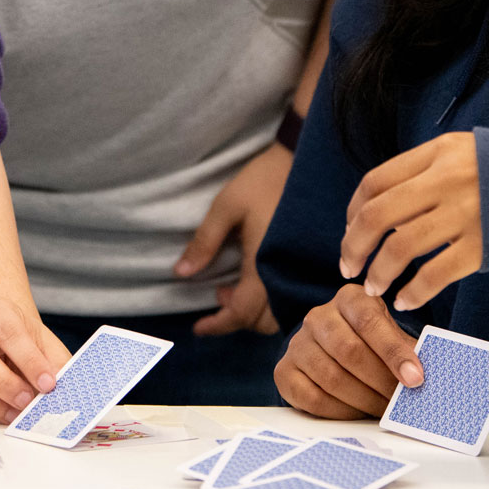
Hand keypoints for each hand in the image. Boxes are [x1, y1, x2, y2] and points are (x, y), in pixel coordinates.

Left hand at [176, 142, 291, 335]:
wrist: (301, 160)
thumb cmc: (261, 181)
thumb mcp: (225, 207)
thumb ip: (204, 242)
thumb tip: (181, 275)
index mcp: (264, 263)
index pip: (242, 312)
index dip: (218, 324)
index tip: (198, 327)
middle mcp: (287, 273)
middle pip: (264, 321)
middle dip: (237, 319)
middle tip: (216, 296)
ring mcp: (301, 269)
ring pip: (280, 313)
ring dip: (254, 312)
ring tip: (231, 288)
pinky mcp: (308, 262)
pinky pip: (291, 297)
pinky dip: (271, 302)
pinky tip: (255, 281)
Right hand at [275, 284, 423, 417]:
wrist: (334, 351)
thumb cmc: (372, 344)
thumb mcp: (392, 335)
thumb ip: (408, 350)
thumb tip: (430, 375)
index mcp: (350, 298)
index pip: (370, 322)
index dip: (394, 353)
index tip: (416, 378)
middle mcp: (319, 316)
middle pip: (349, 351)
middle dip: (381, 382)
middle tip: (400, 402)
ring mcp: (298, 344)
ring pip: (331, 377)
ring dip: (363, 400)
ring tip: (383, 410)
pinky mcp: (284, 371)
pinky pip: (311, 398)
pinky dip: (339, 411)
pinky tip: (357, 412)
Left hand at [338, 131, 482, 311]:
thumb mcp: (463, 152)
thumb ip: (423, 171)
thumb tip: (380, 207)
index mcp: (437, 154)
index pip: (375, 183)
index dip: (353, 211)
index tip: (350, 232)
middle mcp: (446, 181)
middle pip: (378, 215)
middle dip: (353, 245)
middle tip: (348, 267)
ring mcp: (465, 215)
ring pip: (401, 247)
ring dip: (379, 271)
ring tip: (373, 287)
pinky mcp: (483, 247)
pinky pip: (435, 274)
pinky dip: (413, 291)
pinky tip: (405, 299)